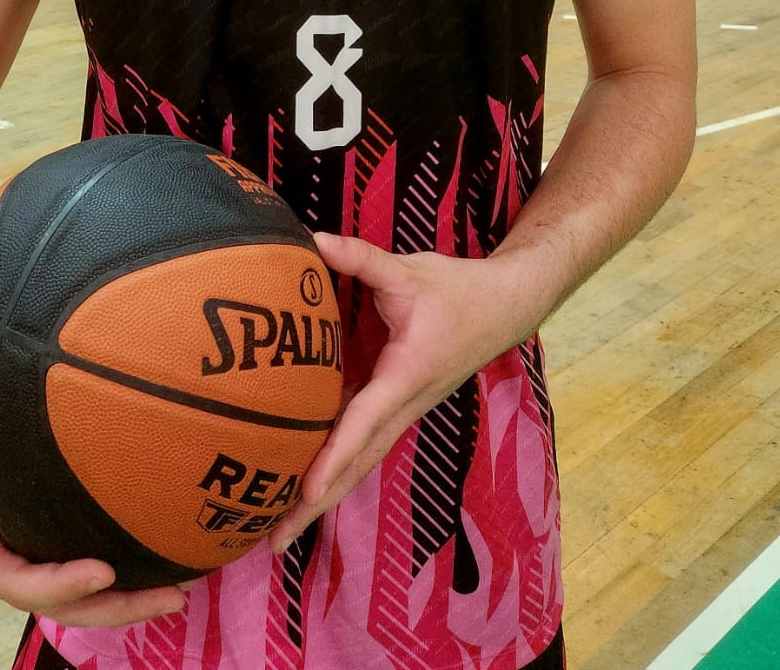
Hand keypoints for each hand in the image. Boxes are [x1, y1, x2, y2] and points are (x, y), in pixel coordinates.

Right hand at [0, 391, 187, 625]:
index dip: (61, 585)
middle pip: (64, 603)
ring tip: (183, 587)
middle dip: (116, 606)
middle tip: (172, 596)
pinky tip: (162, 548)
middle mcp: (4, 564)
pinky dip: (120, 563)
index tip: (105, 571)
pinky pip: (80, 558)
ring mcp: (25, 553)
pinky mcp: (40, 537)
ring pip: (79, 591)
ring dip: (128, 596)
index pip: (21, 583)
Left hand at [268, 234, 544, 552]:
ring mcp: (402, 410)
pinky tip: (303, 483)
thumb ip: (359, 258)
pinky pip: (363, 443)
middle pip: (356, 462)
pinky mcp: (398, 405)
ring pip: (360, 461)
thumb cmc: (457, 290)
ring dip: (323, 495)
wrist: (505, 306)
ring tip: (280, 531)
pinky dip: (335, 468)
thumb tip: (312, 240)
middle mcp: (404, 404)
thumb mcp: (409, 270)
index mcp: (406, 375)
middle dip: (316, 502)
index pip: (363, 422)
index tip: (303, 491)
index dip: (333, 457)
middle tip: (274, 539)